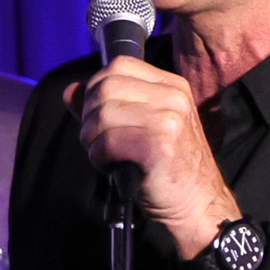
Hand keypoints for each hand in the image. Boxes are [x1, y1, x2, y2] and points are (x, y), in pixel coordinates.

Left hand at [75, 56, 238, 260]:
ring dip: (91, 140)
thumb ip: (107, 106)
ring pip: (103, 114)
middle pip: (106, 87)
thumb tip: (70, 91)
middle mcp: (173, 96)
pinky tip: (111, 168)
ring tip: (105, 157)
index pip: (119, 65)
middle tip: (97, 141)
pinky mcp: (158, 145)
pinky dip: (99, 158)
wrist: (199, 203)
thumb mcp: (141, 128)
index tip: (97, 115)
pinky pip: (107, 142)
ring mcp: (168, 119)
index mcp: (171, 86)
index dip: (96, 88)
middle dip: (89, 116)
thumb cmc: (168, 170)